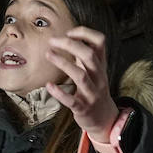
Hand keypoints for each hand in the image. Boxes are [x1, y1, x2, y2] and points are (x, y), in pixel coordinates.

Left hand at [43, 27, 118, 141]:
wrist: (104, 118)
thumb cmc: (94, 90)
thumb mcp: (94, 71)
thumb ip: (84, 56)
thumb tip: (69, 37)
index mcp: (101, 66)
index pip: (100, 42)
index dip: (85, 33)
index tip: (68, 33)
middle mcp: (98, 77)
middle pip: (88, 55)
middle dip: (70, 45)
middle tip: (52, 41)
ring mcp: (92, 93)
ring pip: (80, 75)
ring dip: (63, 63)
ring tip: (48, 54)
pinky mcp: (83, 108)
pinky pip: (71, 100)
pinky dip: (59, 93)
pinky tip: (49, 85)